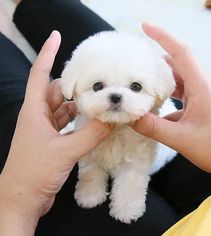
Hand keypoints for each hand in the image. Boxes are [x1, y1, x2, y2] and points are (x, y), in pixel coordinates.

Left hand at [0, 31, 111, 233]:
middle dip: (74, 84)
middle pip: (57, 91)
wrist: (23, 198)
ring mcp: (46, 129)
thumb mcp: (65, 151)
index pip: (40, 75)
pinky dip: (79, 120)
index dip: (47, 54)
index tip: (56, 37)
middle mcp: (39, 116)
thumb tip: (112, 120)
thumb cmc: (34, 172)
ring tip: (98, 99)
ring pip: (64, 108)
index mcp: (34, 111)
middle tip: (95, 79)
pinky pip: (68, 123)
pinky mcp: (53, 140)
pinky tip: (92, 121)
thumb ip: (90, 135)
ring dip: (79, 104)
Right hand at [132, 23, 210, 180]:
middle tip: (135, 60)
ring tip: (140, 80)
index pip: (181, 53)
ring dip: (159, 78)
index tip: (145, 27)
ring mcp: (200, 96)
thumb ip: (154, 128)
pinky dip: (165, 95)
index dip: (162, 37)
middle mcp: (201, 87)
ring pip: (177, 79)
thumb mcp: (183, 139)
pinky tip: (153, 104)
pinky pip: (179, 93)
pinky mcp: (198, 105)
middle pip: (176, 63)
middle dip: (155, 59)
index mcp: (201, 88)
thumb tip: (131, 117)